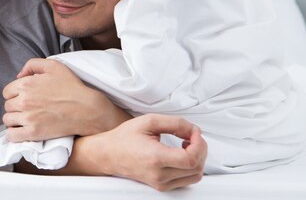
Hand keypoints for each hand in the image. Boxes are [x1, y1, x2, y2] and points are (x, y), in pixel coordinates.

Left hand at [2, 58, 129, 141]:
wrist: (86, 109)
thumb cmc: (71, 86)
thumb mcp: (54, 66)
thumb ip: (32, 64)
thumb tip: (18, 75)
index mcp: (26, 84)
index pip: (7, 92)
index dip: (15, 94)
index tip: (24, 98)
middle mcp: (24, 101)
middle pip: (7, 106)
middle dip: (15, 107)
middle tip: (27, 108)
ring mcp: (28, 118)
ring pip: (7, 120)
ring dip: (14, 120)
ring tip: (25, 119)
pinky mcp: (33, 133)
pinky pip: (12, 136)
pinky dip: (14, 134)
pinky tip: (21, 131)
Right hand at [79, 114, 206, 190]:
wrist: (109, 153)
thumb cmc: (125, 138)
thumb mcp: (149, 122)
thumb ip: (175, 123)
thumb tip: (192, 130)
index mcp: (155, 158)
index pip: (191, 159)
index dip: (199, 144)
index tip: (194, 133)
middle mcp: (159, 175)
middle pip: (196, 168)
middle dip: (200, 149)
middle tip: (192, 136)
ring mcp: (161, 183)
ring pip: (195, 176)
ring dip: (197, 159)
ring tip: (187, 145)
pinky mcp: (162, 186)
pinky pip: (187, 180)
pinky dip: (191, 167)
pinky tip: (182, 154)